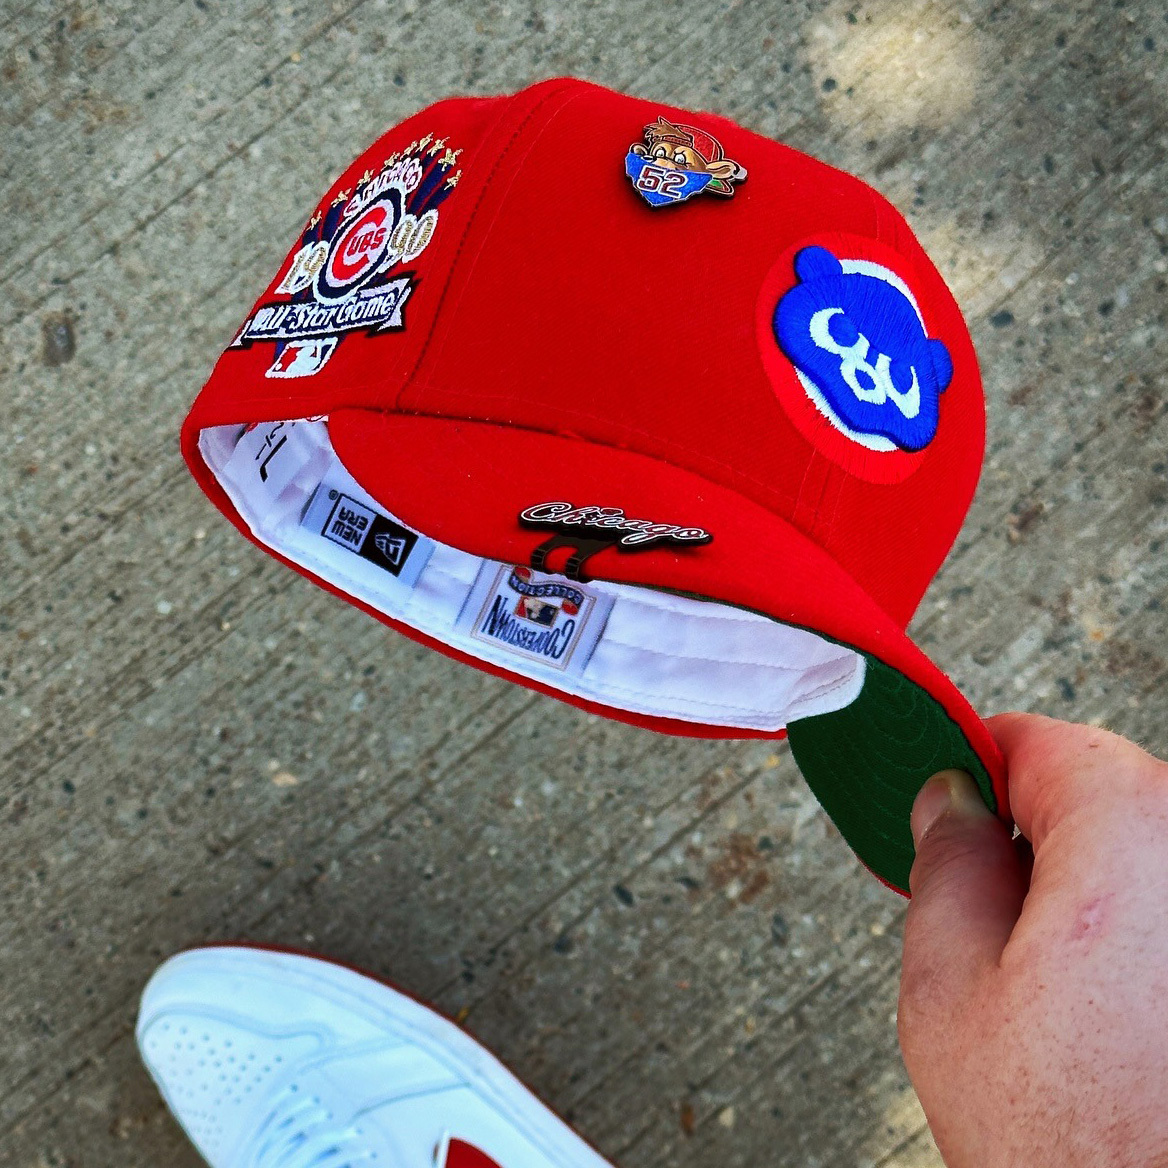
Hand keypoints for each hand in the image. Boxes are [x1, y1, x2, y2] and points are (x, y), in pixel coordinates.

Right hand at [898, 712, 1167, 1167]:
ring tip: (1058, 993)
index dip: (971, 769)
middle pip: (1099, 796)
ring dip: (1090, 896)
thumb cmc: (1075, 1144)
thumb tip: (948, 800)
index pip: (1036, 741)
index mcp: (1132, 832)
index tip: (943, 800)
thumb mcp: (949, 989)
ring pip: (1142, 858)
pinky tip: (1116, 1015)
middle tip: (991, 928)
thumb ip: (945, 863)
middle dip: (1033, 842)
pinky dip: (1139, 936)